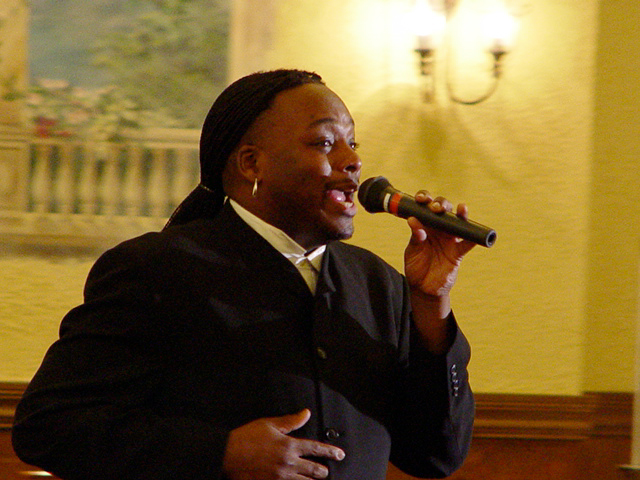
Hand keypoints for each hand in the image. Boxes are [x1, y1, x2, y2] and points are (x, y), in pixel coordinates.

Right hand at [222, 409, 344, 479]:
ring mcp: (280, 478)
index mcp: (289, 446)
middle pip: (315, 471)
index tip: (339, 454)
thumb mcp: (269, 424)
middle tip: (326, 471)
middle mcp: (288, 463)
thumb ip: (291, 421)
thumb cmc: (246, 438)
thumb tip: (305, 413)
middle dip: (323, 471)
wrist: (227, 455)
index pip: (316, 448)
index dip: (330, 452)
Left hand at [404, 191, 475, 298]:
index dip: (425, 199)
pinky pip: (468, 243)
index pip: (426, 207)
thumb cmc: (416, 266)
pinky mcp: (458, 252)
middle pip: (443, 210)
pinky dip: (474, 237)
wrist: (423, 287)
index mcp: (425, 225)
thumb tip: (413, 220)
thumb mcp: (412, 251)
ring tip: (460, 209)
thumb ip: (415, 237)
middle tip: (435, 207)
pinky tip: (475, 232)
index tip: (420, 199)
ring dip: (460, 214)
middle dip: (441, 204)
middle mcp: (439, 228)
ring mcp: (450, 239)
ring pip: (458, 222)